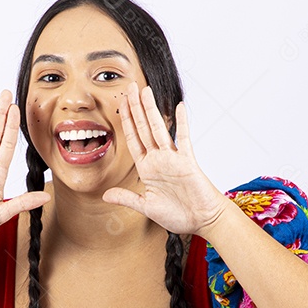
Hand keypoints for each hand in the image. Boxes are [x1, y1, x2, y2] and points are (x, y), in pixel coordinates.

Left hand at [103, 82, 228, 236]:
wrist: (202, 221)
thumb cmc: (178, 215)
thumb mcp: (146, 207)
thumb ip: (127, 198)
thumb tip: (105, 195)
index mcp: (147, 168)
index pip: (133, 139)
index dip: (125, 121)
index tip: (120, 104)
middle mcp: (159, 160)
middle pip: (143, 128)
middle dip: (134, 108)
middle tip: (128, 86)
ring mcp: (173, 159)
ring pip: (158, 129)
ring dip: (151, 110)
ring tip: (145, 90)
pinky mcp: (187, 162)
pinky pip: (184, 139)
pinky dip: (183, 123)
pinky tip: (179, 107)